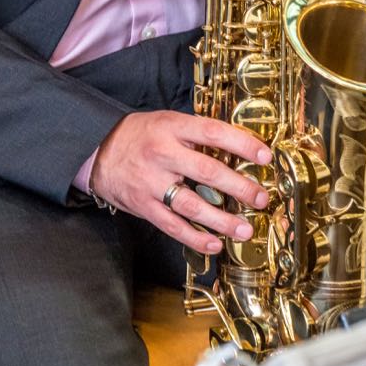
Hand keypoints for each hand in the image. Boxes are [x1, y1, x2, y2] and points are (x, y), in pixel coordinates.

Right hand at [90, 111, 271, 252]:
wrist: (99, 149)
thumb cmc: (141, 134)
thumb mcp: (168, 122)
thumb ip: (197, 135)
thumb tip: (238, 149)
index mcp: (173, 127)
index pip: (213, 133)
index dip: (242, 144)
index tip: (265, 156)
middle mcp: (163, 153)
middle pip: (207, 172)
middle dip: (239, 187)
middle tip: (260, 198)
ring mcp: (152, 182)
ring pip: (192, 204)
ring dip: (222, 220)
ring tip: (244, 229)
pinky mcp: (144, 205)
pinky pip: (172, 225)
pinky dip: (195, 237)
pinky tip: (214, 243)